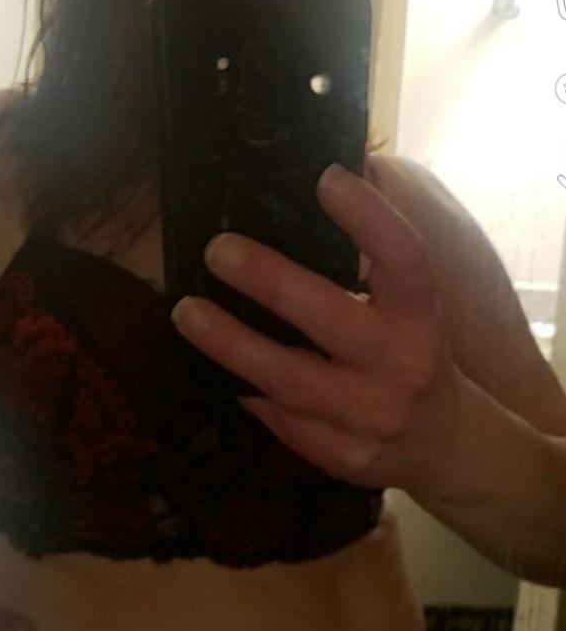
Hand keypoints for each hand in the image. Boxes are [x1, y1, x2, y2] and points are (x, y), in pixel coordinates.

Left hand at [171, 163, 462, 498]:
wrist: (444, 444)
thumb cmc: (415, 353)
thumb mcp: (413, 306)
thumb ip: (377, 257)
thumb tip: (336, 175)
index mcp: (422, 317)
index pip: (404, 259)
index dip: (369, 217)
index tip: (325, 178)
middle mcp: (403, 366)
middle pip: (331, 317)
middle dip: (269, 280)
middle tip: (218, 250)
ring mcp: (371, 417)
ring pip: (288, 378)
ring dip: (230, 342)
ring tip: (186, 311)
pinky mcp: (341, 455)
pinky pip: (279, 417)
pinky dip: (243, 387)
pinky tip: (211, 364)